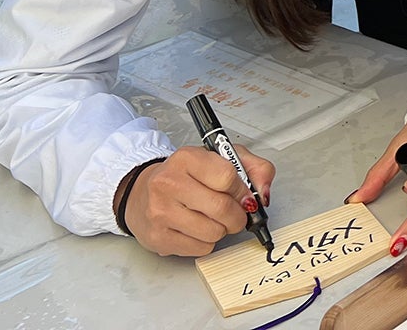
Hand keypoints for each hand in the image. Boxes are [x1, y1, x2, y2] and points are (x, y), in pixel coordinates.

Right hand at [120, 144, 274, 257]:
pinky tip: (198, 228)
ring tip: (214, 219)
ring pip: (213, 232)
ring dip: (223, 229)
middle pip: (222, 208)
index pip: (228, 176)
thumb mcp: (222, 159)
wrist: (142, 194)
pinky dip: (207, 242)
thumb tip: (264, 193)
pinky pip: (200, 248)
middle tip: (237, 213)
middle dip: (238, 216)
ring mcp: (160, 212)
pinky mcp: (158, 237)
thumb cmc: (186, 176)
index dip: (243, 191)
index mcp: (186, 158)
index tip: (245, 196)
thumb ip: (254, 168)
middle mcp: (168, 183)